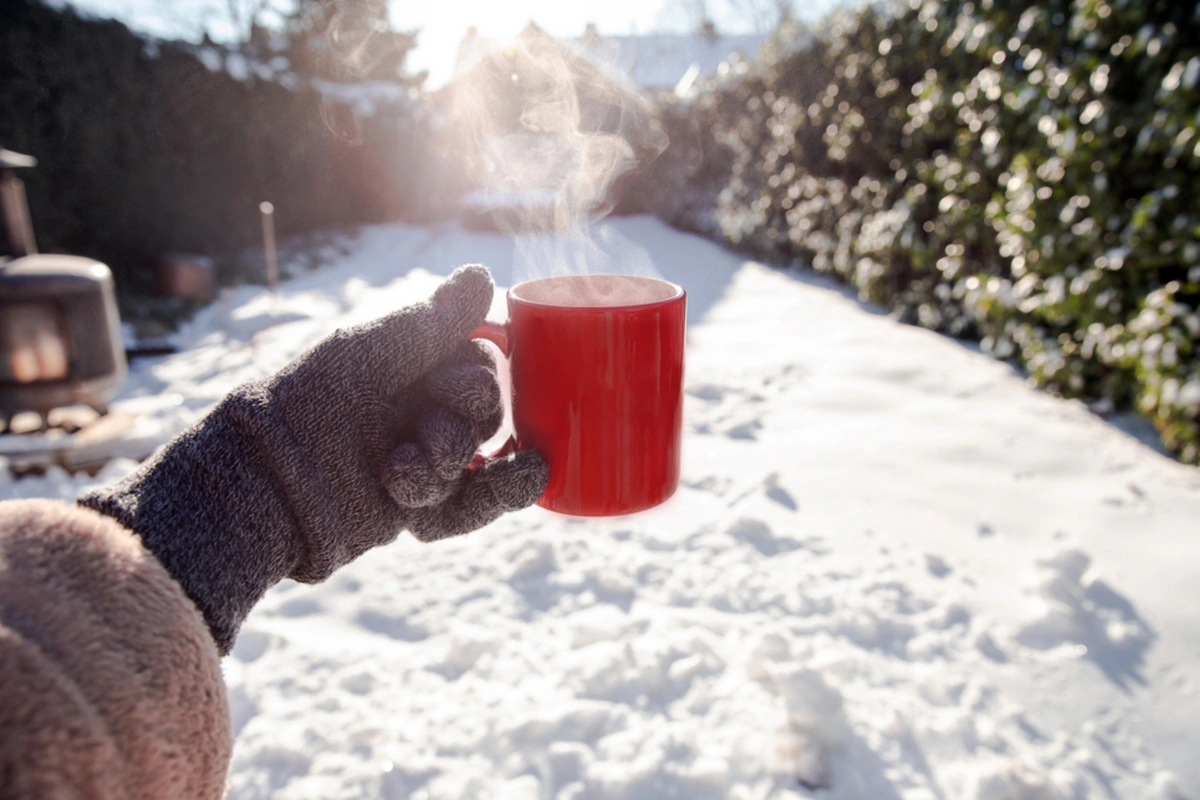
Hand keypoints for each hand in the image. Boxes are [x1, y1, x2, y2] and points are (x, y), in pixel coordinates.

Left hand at [79, 265, 546, 653]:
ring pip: (480, 457)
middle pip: (488, 410)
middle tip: (417, 432)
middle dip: (459, 423)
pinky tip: (528, 475)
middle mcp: (421, 406)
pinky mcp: (421, 508)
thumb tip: (485, 274)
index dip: (475, 375)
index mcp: (411, 364)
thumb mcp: (371, 350)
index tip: (444, 382)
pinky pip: (476, 504)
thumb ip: (433, 320)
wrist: (265, 483)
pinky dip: (500, 494)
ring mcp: (422, 458)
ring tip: (401, 476)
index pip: (482, 361)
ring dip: (447, 463)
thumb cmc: (308, 400)